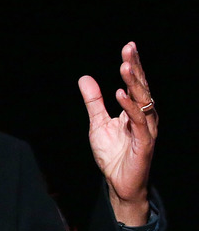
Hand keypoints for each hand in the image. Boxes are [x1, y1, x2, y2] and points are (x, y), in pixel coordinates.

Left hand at [78, 42, 157, 225]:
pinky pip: (138, 123)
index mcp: (135, 110)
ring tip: (124, 67)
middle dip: (135, 68)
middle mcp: (144, 116)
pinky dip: (129, 108)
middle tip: (129, 49)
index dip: (133, 65)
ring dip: (134, 84)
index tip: (129, 47)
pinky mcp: (144, 143)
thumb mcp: (97, 123)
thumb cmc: (113, 154)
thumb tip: (85, 78)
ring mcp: (146, 129)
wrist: (119, 183)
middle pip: (141, 88)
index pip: (135, 83)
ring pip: (142, 102)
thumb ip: (94, 101)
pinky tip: (121, 95)